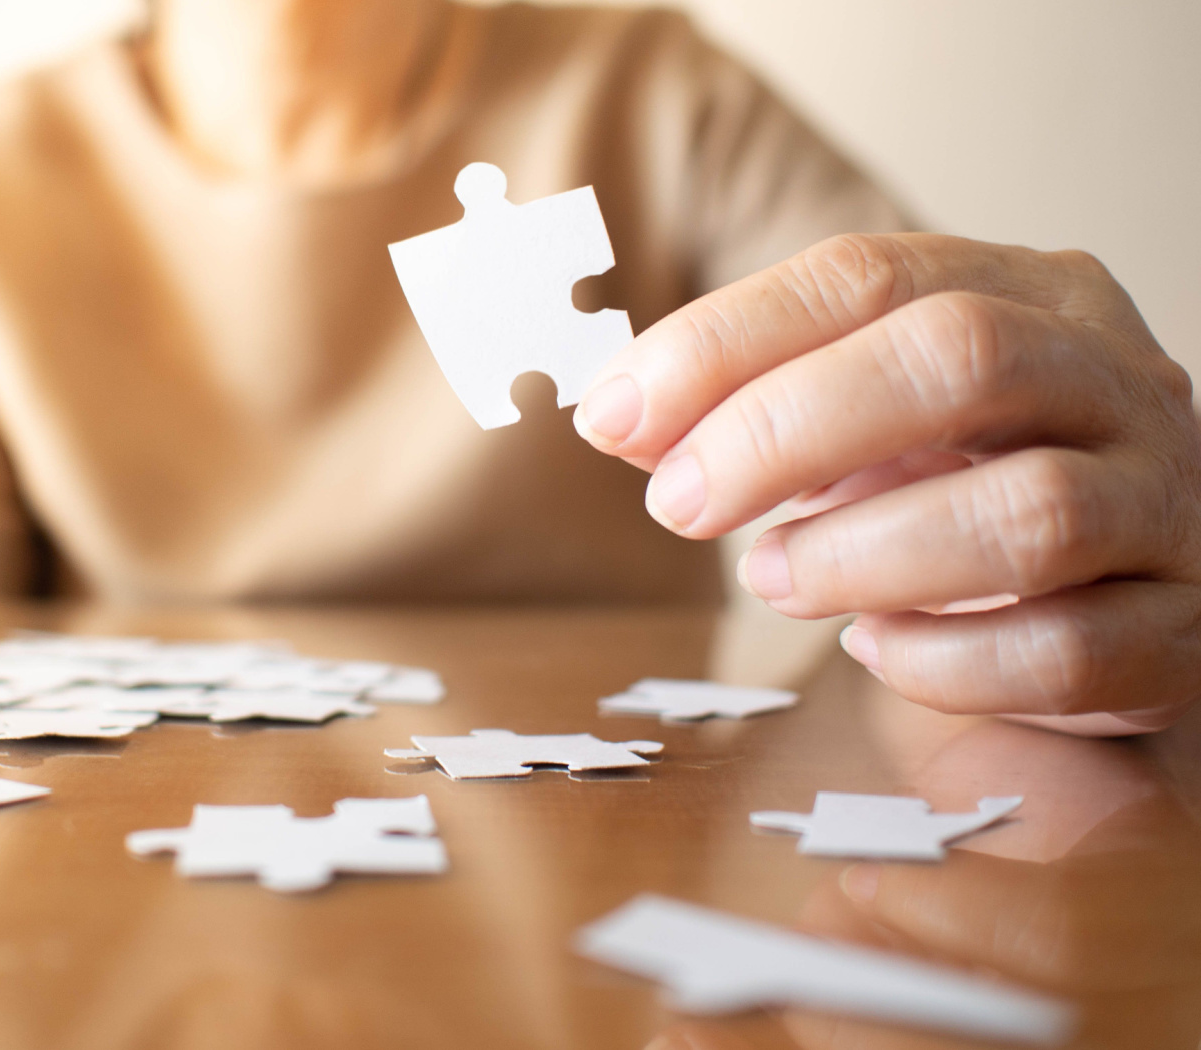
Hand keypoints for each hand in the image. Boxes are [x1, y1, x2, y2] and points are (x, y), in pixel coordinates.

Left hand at [575, 233, 1200, 733]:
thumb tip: (620, 417)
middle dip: (787, 429)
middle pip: (959, 357)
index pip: (867, 276)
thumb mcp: (873, 415)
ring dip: (865, 553)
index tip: (613, 416)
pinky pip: (1073, 651)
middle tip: (679, 504)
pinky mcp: (1183, 628)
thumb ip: (758, 405)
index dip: (723, 341)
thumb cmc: (976, 476)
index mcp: (1026, 292)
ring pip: (1031, 512)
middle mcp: (1112, 376)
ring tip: (774, 579)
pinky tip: (877, 649)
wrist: (1144, 567)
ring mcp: (1165, 501)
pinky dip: (949, 660)